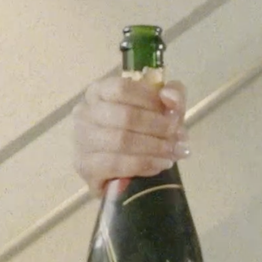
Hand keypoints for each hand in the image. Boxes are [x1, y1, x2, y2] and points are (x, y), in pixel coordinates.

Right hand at [72, 73, 187, 195]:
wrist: (124, 173)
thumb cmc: (142, 133)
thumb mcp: (161, 110)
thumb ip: (172, 95)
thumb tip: (169, 96)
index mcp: (99, 92)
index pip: (122, 88)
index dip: (151, 100)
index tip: (174, 114)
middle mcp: (84, 113)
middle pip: (124, 116)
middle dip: (158, 127)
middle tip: (179, 137)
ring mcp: (82, 140)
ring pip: (121, 140)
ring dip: (154, 147)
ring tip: (173, 153)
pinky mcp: (85, 166)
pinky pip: (117, 164)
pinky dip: (144, 164)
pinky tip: (160, 165)